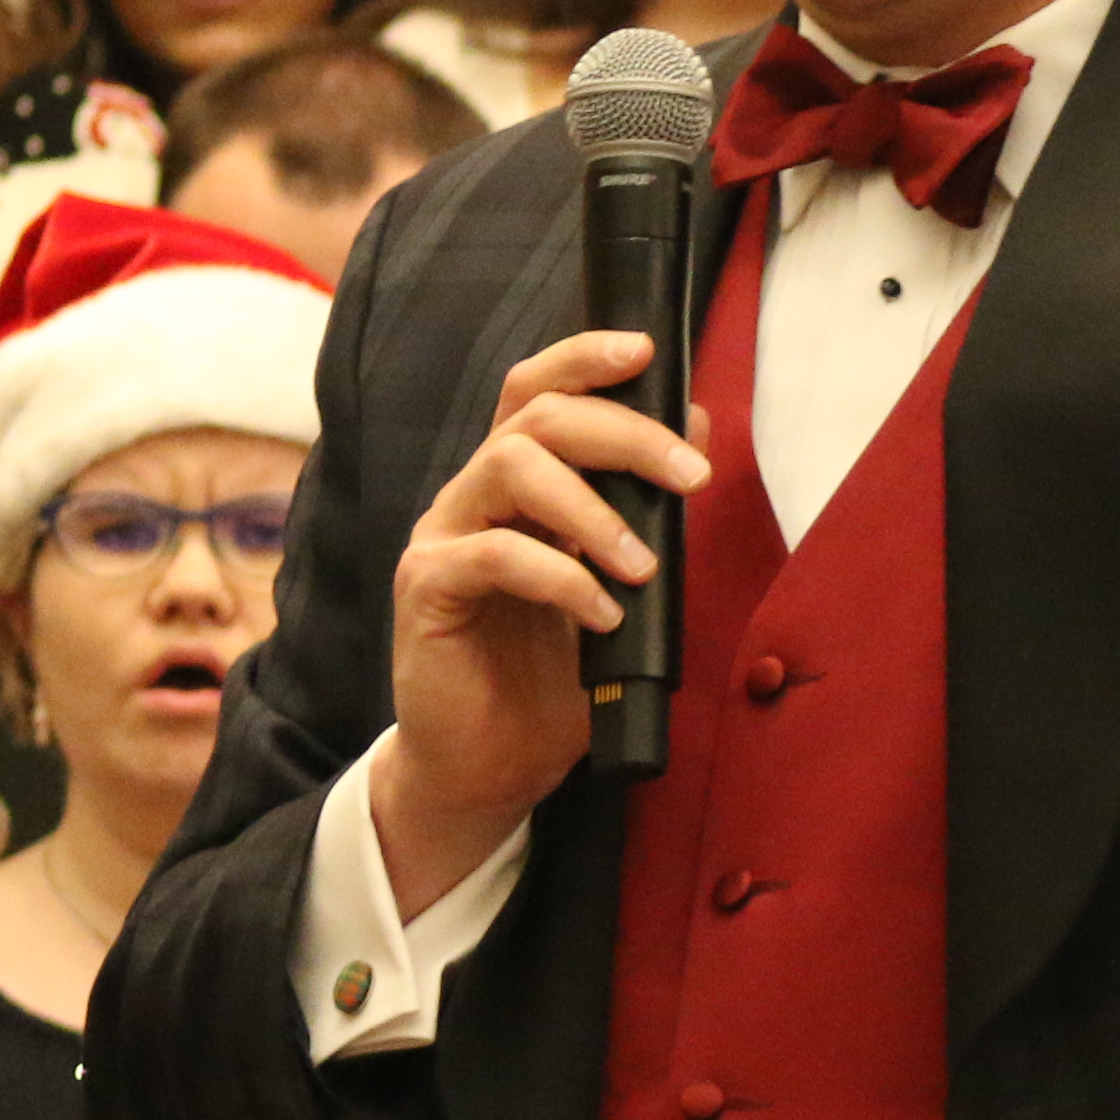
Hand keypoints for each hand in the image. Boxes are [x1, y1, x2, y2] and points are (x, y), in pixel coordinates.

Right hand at [369, 331, 709, 914]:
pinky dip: (561, 577)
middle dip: (626, 433)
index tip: (650, 353)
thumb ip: (646, 511)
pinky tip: (602, 613)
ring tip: (643, 565)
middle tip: (692, 476)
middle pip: (537, 416)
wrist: (492, 766)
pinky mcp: (426, 588)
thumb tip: (694, 427)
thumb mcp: (619, 585)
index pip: (537, 389)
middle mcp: (472, 494)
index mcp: (516, 482)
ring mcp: (443, 536)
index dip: (587, 358)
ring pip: (511, 465)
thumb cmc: (554, 676)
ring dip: (594, 508)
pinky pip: (493, 554)